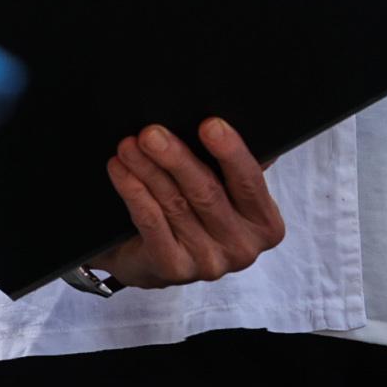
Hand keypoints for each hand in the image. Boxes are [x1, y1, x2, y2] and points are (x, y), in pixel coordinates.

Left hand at [102, 116, 288, 286]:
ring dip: (148, 170)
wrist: (155, 260)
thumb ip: (235, 164)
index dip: (230, 152)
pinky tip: (121, 171)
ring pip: (175, 204)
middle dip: (177, 158)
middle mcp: (243, 248)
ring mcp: (208, 263)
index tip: (210, 124)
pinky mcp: (173, 269)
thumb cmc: (198, 213)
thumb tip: (234, 116)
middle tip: (151, 133)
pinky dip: (134, 193)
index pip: (250, 182)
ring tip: (129, 145)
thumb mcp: (226, 191)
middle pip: (207, 193)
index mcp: (265, 224)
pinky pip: (151, 223)